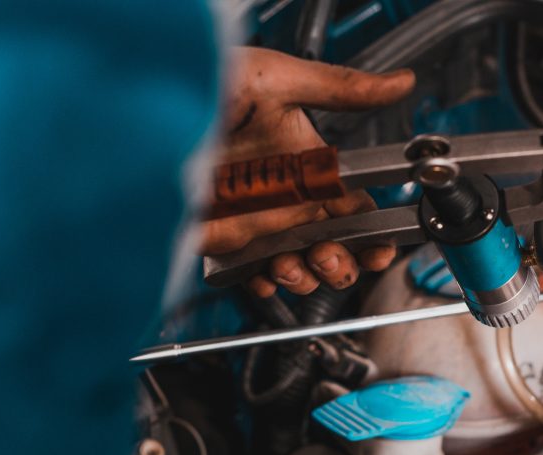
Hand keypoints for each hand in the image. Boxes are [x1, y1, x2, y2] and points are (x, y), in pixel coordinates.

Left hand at [200, 47, 415, 296]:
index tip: (379, 248)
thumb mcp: (279, 81)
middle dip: (341, 264)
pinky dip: (266, 286)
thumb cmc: (204, 86)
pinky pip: (256, 277)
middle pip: (337, 250)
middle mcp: (290, 199)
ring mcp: (260, 223)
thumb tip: (400, 83)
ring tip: (289, 265)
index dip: (375, 236)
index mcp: (310, 167)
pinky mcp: (226, 243)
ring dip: (306, 277)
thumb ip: (342, 89)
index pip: (359, 211)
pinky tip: (263, 275)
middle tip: (326, 256)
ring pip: (302, 269)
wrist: (143, 118)